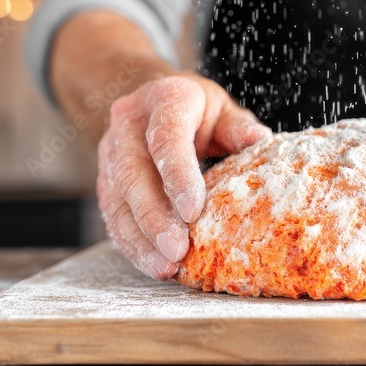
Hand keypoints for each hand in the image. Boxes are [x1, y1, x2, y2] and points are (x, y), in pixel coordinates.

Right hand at [96, 74, 270, 278]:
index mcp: (164, 99)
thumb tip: (260, 142)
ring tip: (165, 267)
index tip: (193, 211)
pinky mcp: (105, 178)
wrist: (150, 98)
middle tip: (177, 251)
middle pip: (133, 173)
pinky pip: (112, 214)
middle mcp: (129, 124)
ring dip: (140, 238)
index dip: (177, 175)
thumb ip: (238, 127)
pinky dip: (132, 243)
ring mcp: (110, 151)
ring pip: (117, 199)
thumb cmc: (195, 109)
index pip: (165, 138)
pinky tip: (153, 264)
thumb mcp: (221, 108)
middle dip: (154, 217)